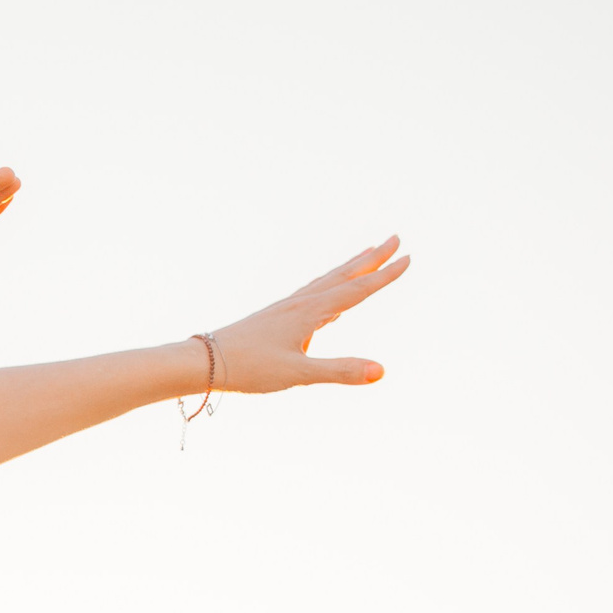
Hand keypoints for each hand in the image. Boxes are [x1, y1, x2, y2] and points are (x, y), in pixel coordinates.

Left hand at [206, 239, 408, 393]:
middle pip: (343, 275)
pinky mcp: (275, 317)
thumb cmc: (249, 369)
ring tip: (368, 254)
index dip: (385, 275)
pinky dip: (329, 286)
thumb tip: (381, 371)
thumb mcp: (298, 374)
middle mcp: (300, 304)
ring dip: (351, 267)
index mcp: (310, 312)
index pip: (357, 290)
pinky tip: (328, 296)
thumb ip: (340, 371)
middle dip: (372, 258)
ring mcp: (286, 308)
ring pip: (326, 282)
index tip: (409, 257)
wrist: (203, 362)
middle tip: (396, 238)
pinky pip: (311, 295)